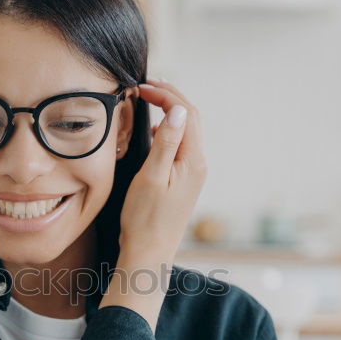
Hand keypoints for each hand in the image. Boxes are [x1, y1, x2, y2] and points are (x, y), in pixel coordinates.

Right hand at [117, 78, 205, 263]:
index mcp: (193, 161)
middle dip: (170, 98)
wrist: (149, 253)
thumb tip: (178, 109)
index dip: (167, 94)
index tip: (143, 86)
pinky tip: (150, 134)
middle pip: (191, 119)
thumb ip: (165, 141)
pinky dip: (167, 131)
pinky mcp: (184, 182)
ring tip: (148, 101)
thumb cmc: (145, 219)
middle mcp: (198, 165)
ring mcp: (192, 174)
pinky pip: (180, 147)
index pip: (187, 114)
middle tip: (146, 86)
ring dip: (169, 112)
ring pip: (186, 131)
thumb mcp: (151, 176)